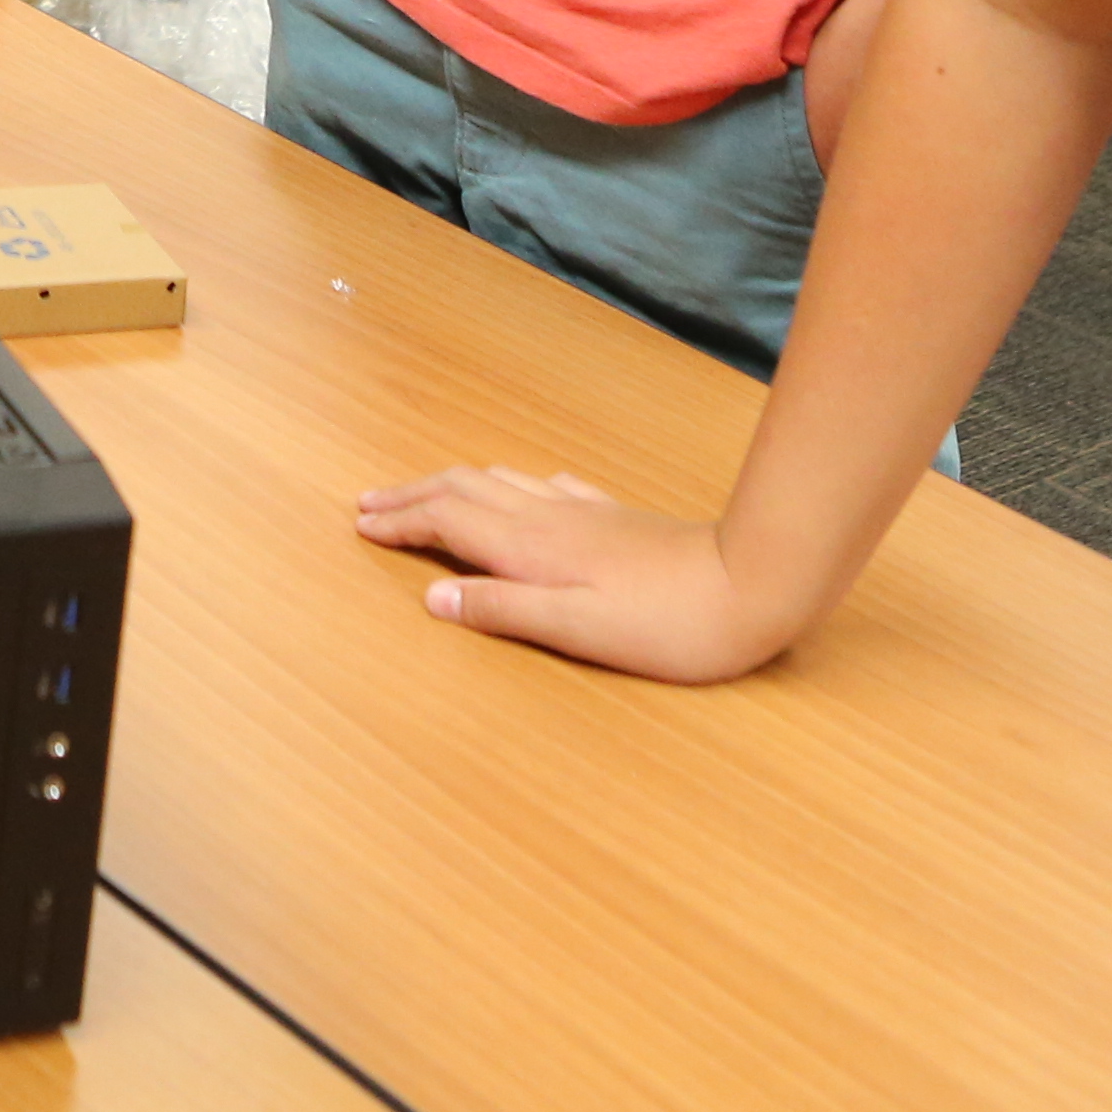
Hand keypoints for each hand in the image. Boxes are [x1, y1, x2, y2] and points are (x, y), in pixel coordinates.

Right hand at [347, 465, 800, 683]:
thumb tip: (434, 597)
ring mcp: (581, 511)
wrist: (752, 582)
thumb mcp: (578, 629)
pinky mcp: (612, 516)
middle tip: (368, 504)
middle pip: (461, 490)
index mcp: (530, 547)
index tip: (359, 525)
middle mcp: (546, 518)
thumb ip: (505, 610)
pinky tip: (518, 491)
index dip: (399, 522)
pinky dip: (507, 486)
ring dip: (449, 485)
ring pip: (497, 482)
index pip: (445, 523)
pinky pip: (541, 487)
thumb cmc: (667, 623)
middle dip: (410, 495)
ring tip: (423, 494)